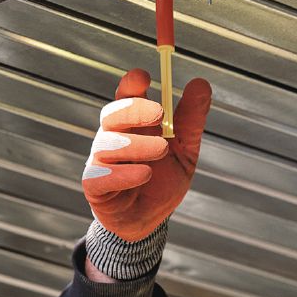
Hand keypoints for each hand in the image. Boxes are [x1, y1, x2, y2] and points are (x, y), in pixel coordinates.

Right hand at [82, 68, 211, 241]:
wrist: (151, 221)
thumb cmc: (163, 181)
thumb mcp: (185, 150)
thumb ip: (191, 120)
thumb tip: (201, 83)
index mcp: (131, 125)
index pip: (125, 96)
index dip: (130, 84)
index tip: (145, 75)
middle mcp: (112, 139)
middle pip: (111, 114)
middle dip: (133, 109)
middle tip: (160, 113)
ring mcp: (100, 162)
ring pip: (105, 143)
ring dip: (135, 144)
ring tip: (162, 150)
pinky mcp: (95, 187)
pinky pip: (99, 175)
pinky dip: (123, 173)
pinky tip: (145, 174)